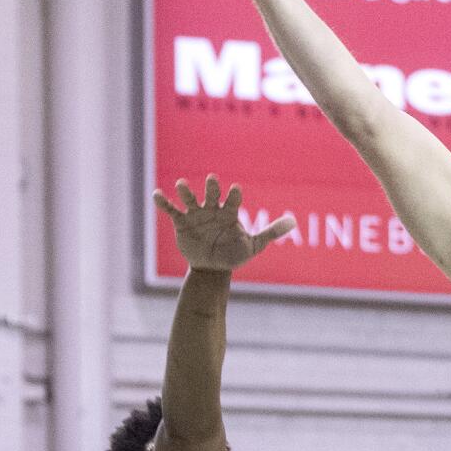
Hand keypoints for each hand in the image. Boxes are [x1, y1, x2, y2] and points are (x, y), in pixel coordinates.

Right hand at [153, 175, 295, 273]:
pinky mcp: (182, 223)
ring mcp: (196, 215)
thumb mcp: (255, 244)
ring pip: (190, 199)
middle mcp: (212, 209)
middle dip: (211, 187)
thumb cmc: (234, 254)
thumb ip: (271, 231)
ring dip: (186, 191)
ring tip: (181, 184)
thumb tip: (294, 221)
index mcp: (229, 212)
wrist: (214, 269)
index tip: (235, 190)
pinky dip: (164, 202)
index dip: (233, 195)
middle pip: (211, 193)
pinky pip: (172, 210)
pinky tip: (157, 194)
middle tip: (211, 181)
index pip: (232, 200)